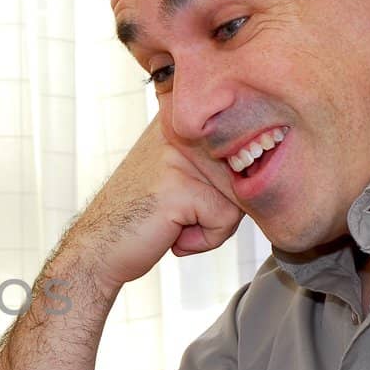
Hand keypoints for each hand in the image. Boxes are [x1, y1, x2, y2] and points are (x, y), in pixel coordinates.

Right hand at [63, 117, 243, 297]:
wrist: (96, 248)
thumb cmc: (143, 217)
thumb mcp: (181, 176)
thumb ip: (218, 163)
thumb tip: (273, 165)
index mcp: (181, 121)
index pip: (242, 144)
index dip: (227, 181)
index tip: (191, 194)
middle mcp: (180, 129)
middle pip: (243, 172)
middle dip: (220, 207)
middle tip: (179, 214)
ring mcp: (179, 157)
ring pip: (239, 197)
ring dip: (213, 225)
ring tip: (173, 224)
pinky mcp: (180, 188)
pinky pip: (224, 221)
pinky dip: (203, 240)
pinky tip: (170, 235)